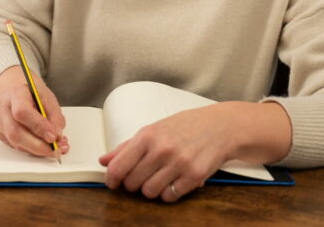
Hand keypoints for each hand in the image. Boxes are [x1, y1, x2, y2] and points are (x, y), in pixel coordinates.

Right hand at [0, 66, 68, 158]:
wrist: (13, 89)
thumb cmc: (30, 92)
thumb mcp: (47, 97)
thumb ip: (54, 115)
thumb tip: (58, 136)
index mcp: (16, 94)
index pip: (23, 112)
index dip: (38, 127)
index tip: (53, 137)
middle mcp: (3, 108)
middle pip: (16, 133)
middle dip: (38, 146)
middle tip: (56, 149)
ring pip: (16, 143)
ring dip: (37, 150)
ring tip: (55, 148)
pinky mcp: (0, 133)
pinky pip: (16, 146)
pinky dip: (32, 150)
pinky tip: (44, 147)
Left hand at [99, 102, 290, 202]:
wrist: (220, 126)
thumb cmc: (184, 126)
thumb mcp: (153, 129)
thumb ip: (126, 146)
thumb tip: (104, 160)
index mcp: (147, 136)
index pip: (118, 167)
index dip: (111, 179)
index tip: (112, 182)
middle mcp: (161, 149)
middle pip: (132, 183)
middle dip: (133, 184)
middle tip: (142, 176)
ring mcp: (178, 164)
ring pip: (149, 193)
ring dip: (151, 189)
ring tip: (159, 178)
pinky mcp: (194, 176)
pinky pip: (169, 197)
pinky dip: (168, 194)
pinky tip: (173, 181)